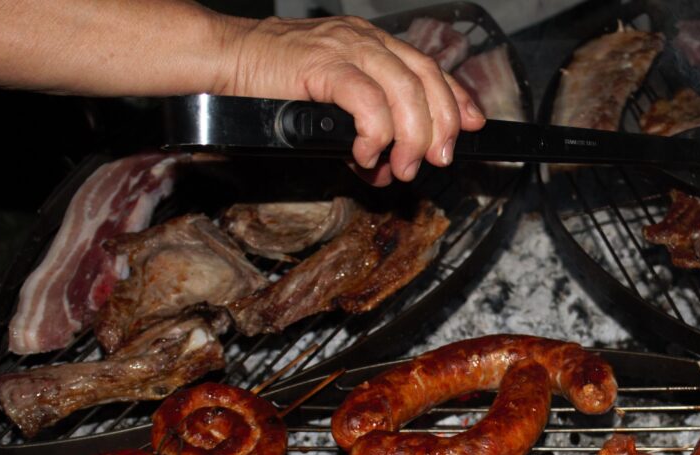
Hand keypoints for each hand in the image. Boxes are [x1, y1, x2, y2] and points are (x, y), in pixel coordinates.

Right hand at [224, 15, 485, 184]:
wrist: (225, 60)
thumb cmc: (271, 85)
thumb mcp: (331, 110)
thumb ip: (364, 133)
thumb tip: (389, 169)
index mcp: (372, 44)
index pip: (429, 69)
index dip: (457, 99)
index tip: (474, 126)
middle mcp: (366, 41)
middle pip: (426, 79)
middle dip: (441, 125)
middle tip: (437, 160)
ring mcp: (346, 48)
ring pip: (404, 91)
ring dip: (412, 136)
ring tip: (403, 166)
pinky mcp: (324, 63)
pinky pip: (367, 99)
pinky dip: (376, 132)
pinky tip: (367, 152)